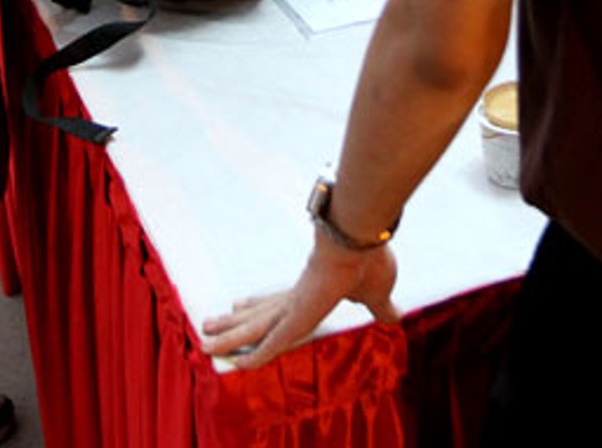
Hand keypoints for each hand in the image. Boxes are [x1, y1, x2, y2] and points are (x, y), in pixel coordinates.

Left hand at [201, 241, 398, 367]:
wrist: (359, 235)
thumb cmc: (370, 256)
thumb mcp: (377, 292)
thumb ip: (381, 307)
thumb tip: (396, 317)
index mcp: (313, 288)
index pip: (280, 302)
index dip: (259, 306)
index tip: (239, 305)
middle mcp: (298, 295)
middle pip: (260, 313)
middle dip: (234, 323)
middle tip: (207, 326)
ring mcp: (296, 303)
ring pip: (256, 326)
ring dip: (231, 336)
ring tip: (204, 340)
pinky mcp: (299, 313)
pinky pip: (273, 342)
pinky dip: (258, 355)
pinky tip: (239, 365)